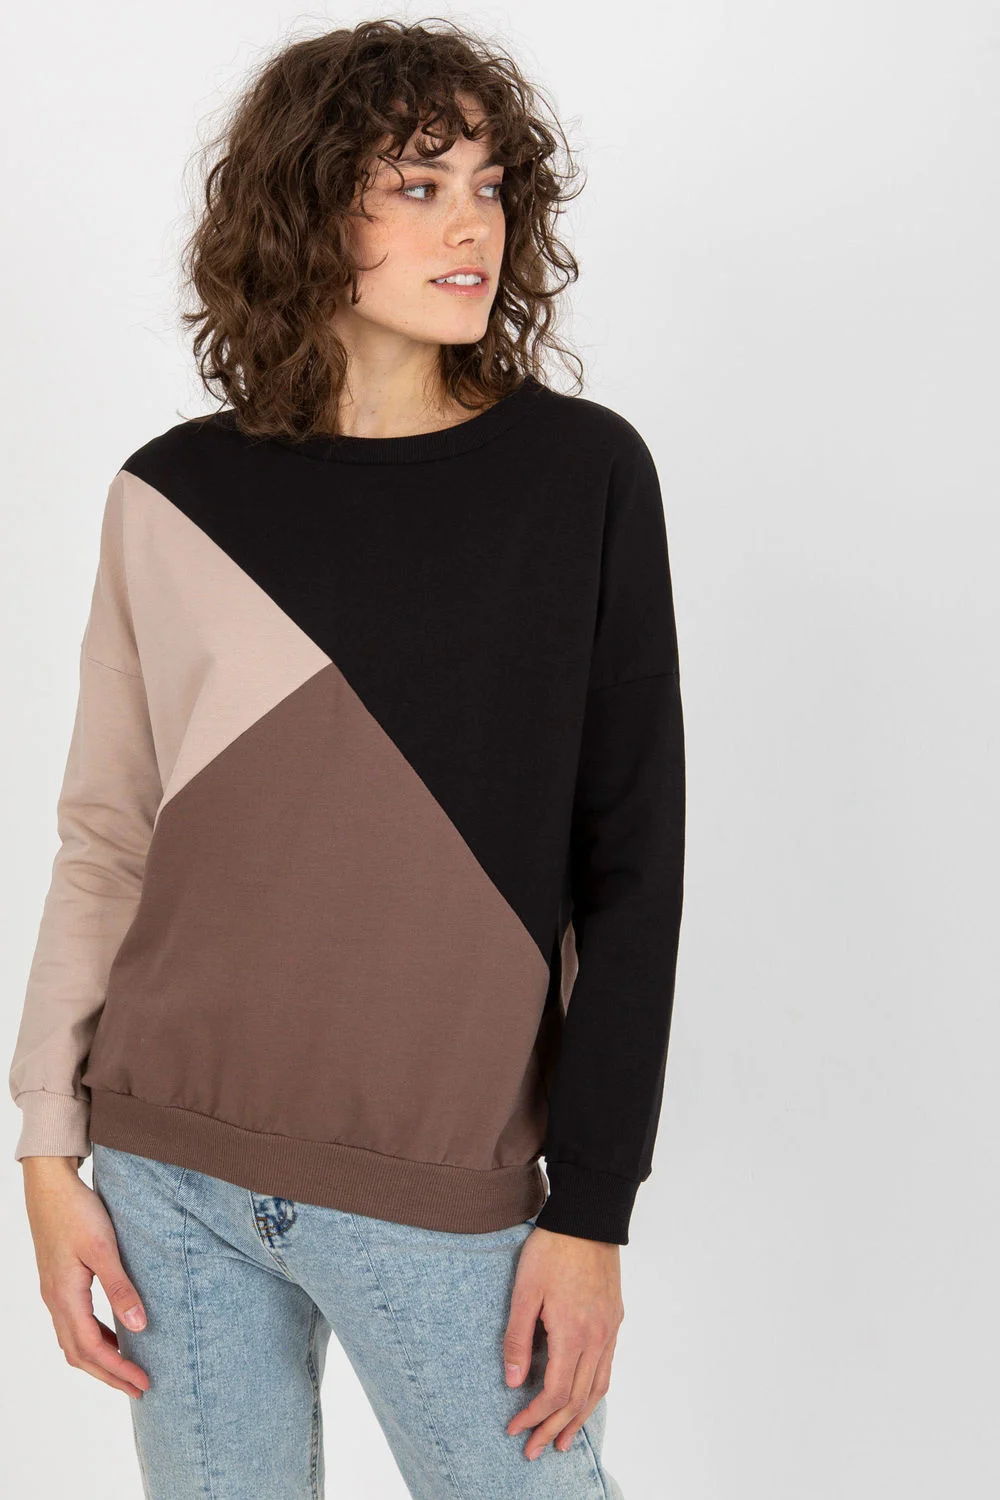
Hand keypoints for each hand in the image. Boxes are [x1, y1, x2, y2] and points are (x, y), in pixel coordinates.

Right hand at [21, 1156, 150, 1398]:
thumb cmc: (77, 1212)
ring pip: (73, 1342)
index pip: (92, 1349)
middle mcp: (55, 1301)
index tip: (143, 1382)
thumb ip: (121, 1288)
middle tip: (139, 1388)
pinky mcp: (58, 1283)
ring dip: (100, 1359)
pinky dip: (93, 1339)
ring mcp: (54, 1293)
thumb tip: (139, 1326)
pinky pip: (73, 1324)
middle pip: (80, 1354)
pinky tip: (112, 1334)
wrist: (50, 1186)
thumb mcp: (104, 1248)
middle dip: (109, 1375)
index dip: (118, 1369)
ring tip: (127, 1369)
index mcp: (66, 1296)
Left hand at [503, 1225, 623, 1459]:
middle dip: (554, 1428)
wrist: (588, 1218)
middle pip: (577, 1398)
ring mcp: (609, 1329)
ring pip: (597, 1388)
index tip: (515, 1428)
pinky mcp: (614, 1319)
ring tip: (564, 1440)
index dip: (535, 1416)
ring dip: (579, 1418)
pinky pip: (607, 1368)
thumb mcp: (524, 1291)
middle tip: (535, 1451)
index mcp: (573, 1332)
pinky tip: (584, 1399)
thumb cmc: (552, 1250)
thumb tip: (512, 1381)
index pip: (555, 1392)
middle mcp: (597, 1337)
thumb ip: (517, 1338)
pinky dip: (594, 1393)